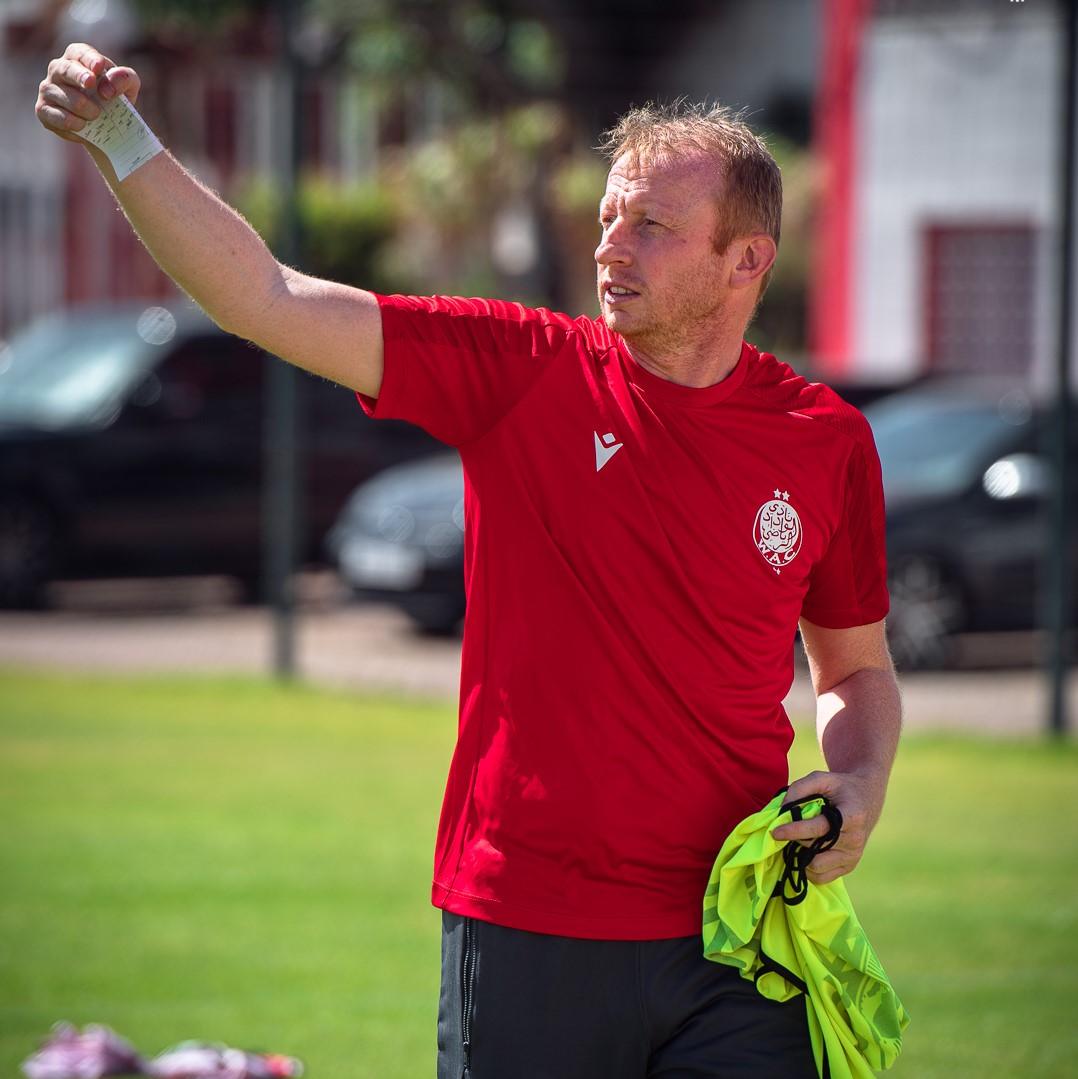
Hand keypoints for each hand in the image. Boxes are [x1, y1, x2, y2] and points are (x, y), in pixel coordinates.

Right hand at [36, 43, 140, 142]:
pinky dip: (78, 125)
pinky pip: (61, 119)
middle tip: (90, 84)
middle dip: (79, 76)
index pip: (79, 52)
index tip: (99, 67)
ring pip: (69, 99)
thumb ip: (126, 78)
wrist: (105, 129)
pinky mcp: (43, 110)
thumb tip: (109, 85)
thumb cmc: (114, 101)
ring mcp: (48, 89)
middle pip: (66, 69)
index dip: (89, 59)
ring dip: (89, 112)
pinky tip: (84, 127)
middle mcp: (57, 69)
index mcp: (76, 58)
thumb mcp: (128, 88)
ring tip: (96, 116)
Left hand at [770, 767, 886, 884]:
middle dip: (795, 839)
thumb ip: (800, 788)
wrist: (867, 799)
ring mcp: (853, 856)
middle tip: (785, 830)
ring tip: (797, 840)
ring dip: (801, 855)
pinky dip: (808, 868)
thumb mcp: (822, 778)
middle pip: (814, 847)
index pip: (819, 829)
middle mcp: (855, 840)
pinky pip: (822, 877)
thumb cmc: (842, 788)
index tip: (775, 832)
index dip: (795, 831)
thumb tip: (782, 810)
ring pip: (816, 866)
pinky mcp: (849, 866)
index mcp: (852, 817)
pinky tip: (805, 852)